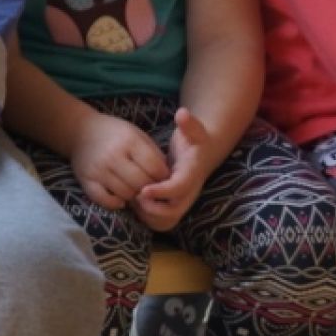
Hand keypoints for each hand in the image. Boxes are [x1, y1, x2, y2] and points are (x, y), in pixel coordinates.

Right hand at [71, 113, 170, 210]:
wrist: (80, 130)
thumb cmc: (115, 134)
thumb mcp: (137, 135)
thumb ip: (153, 155)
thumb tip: (169, 180)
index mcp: (129, 141)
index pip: (155, 168)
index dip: (163, 177)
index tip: (162, 177)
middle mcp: (113, 155)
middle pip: (142, 183)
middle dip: (149, 188)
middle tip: (149, 186)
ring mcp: (98, 169)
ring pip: (125, 194)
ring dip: (133, 195)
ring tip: (134, 189)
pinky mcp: (85, 179)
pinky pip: (105, 200)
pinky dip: (115, 203)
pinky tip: (120, 197)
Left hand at [135, 109, 215, 232]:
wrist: (203, 154)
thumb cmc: (195, 141)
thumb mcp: (194, 129)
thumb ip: (189, 123)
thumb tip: (182, 113)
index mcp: (191, 175)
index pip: (178, 188)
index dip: (161, 191)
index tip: (143, 190)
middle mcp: (188, 193)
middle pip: (172, 212)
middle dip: (151, 208)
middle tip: (133, 195)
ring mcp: (182, 203)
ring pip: (165, 222)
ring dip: (146, 214)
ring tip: (132, 199)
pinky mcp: (173, 207)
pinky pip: (160, 222)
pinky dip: (146, 218)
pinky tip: (135, 203)